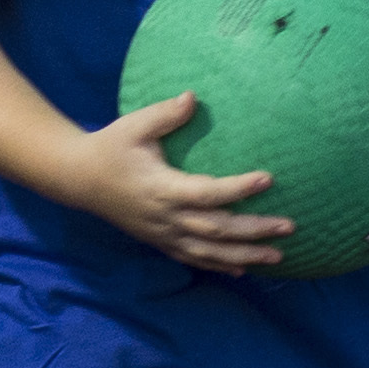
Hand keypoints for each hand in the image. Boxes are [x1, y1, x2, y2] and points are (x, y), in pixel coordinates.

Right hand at [58, 91, 292, 274]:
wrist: (79, 179)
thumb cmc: (111, 147)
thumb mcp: (134, 125)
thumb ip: (164, 114)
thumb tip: (192, 97)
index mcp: (162, 188)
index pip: (208, 193)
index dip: (239, 189)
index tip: (269, 179)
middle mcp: (166, 217)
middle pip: (217, 230)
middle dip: (254, 230)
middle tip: (290, 226)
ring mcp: (162, 234)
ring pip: (209, 253)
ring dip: (245, 255)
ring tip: (278, 256)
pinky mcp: (159, 241)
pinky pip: (192, 259)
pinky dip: (219, 266)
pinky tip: (243, 270)